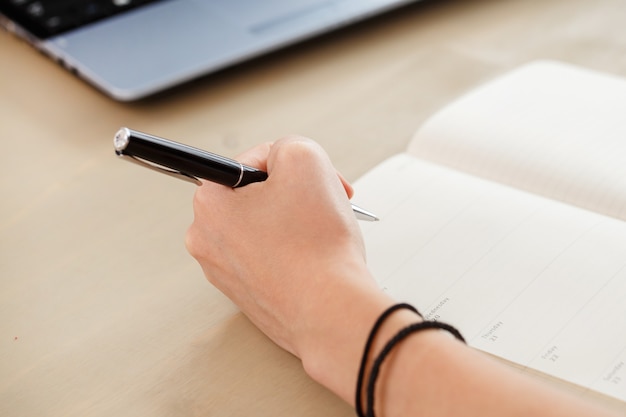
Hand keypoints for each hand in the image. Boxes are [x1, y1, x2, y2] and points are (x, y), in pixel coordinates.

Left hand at [185, 136, 384, 364]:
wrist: (331, 312)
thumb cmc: (316, 246)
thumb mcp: (305, 159)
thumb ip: (286, 145)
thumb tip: (280, 158)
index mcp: (209, 203)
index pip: (253, 161)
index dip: (290, 164)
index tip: (310, 179)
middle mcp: (207, 239)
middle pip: (257, 195)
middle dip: (294, 193)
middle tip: (321, 203)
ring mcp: (226, 271)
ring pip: (267, 225)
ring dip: (296, 220)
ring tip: (319, 233)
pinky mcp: (249, 293)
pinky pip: (273, 257)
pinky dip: (295, 251)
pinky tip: (315, 257)